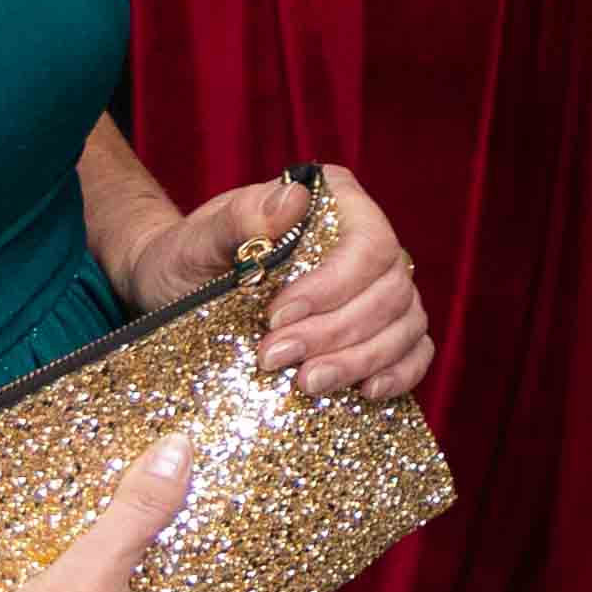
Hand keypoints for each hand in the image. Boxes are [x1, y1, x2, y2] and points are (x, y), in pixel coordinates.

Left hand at [115, 175, 433, 404]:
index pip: (367, 243)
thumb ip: (243, 217)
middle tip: (274, 358)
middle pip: (389, 289)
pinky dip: (401, 372)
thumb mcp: (200, 236)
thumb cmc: (188, 256)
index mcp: (334, 204)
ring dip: (361, 359)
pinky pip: (416, 349)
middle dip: (337, 332)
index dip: (335, 286)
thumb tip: (293, 200)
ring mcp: (379, 289)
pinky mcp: (380, 330)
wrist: (176, 291)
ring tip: (306, 383)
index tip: (277, 316)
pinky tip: (366, 391)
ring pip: (406, 323)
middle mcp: (368, 242)